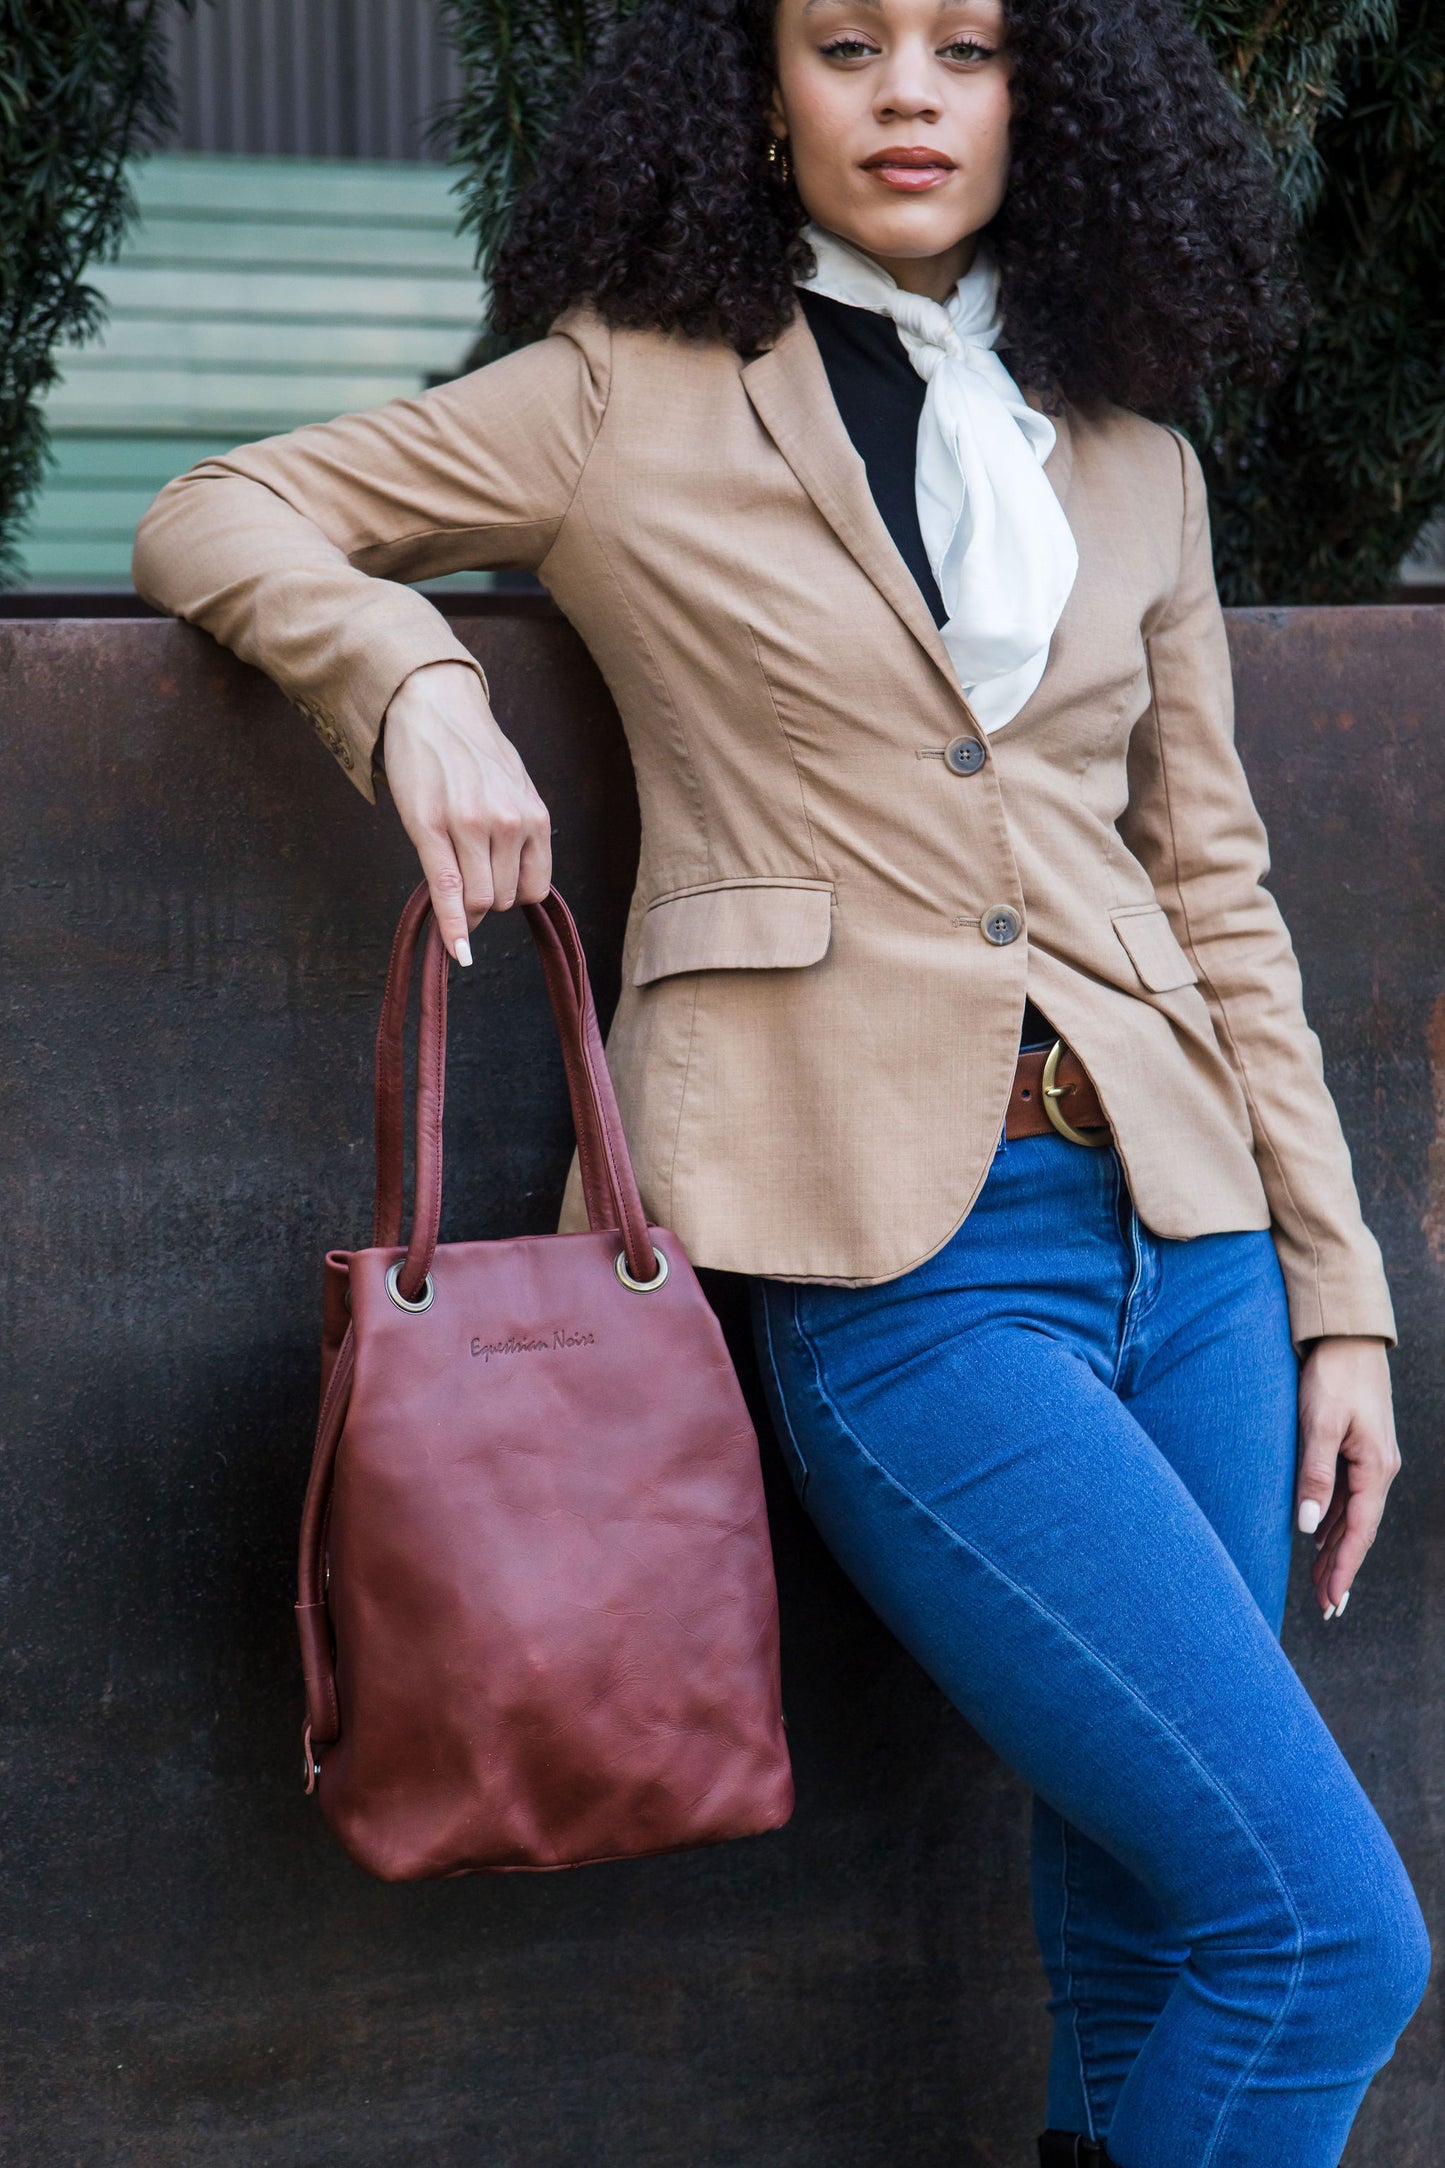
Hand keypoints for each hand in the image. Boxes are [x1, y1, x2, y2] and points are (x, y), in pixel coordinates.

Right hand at [380, 660, 551, 963]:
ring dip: (463, 902)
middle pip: (501, 900)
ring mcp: (470, 826)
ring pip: (476, 901)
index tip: (494, 882)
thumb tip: (518, 884)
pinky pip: (447, 891)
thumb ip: (521, 832)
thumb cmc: (473, 749)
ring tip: (449, 867)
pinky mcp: (430, 828)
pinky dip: (452, 927)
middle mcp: (509, 823)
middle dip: (483, 896)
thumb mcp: (515, 787)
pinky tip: (456, 950)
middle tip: (464, 865)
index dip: (512, 895)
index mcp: (534, 816)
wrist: (433, 704)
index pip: (534, 890)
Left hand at [1295, 1336, 1399, 1619]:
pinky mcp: (1356, 1446)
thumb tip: (1308, 1527)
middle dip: (1342, 1568)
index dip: (1344, 1569)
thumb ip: (1314, 1475)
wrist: (1345, 1335)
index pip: (1359, 1531)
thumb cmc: (1331, 1375)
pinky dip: (1334, 1521)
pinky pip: (1346, 1495)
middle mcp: (1377, 1467)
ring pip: (1352, 1515)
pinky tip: (1320, 1536)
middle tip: (1326, 1606)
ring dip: (1337, 1548)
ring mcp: (1368, 1457)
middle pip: (1358, 1530)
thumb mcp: (1319, 1424)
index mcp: (1375, 1467)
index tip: (1331, 1602)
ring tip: (1321, 1582)